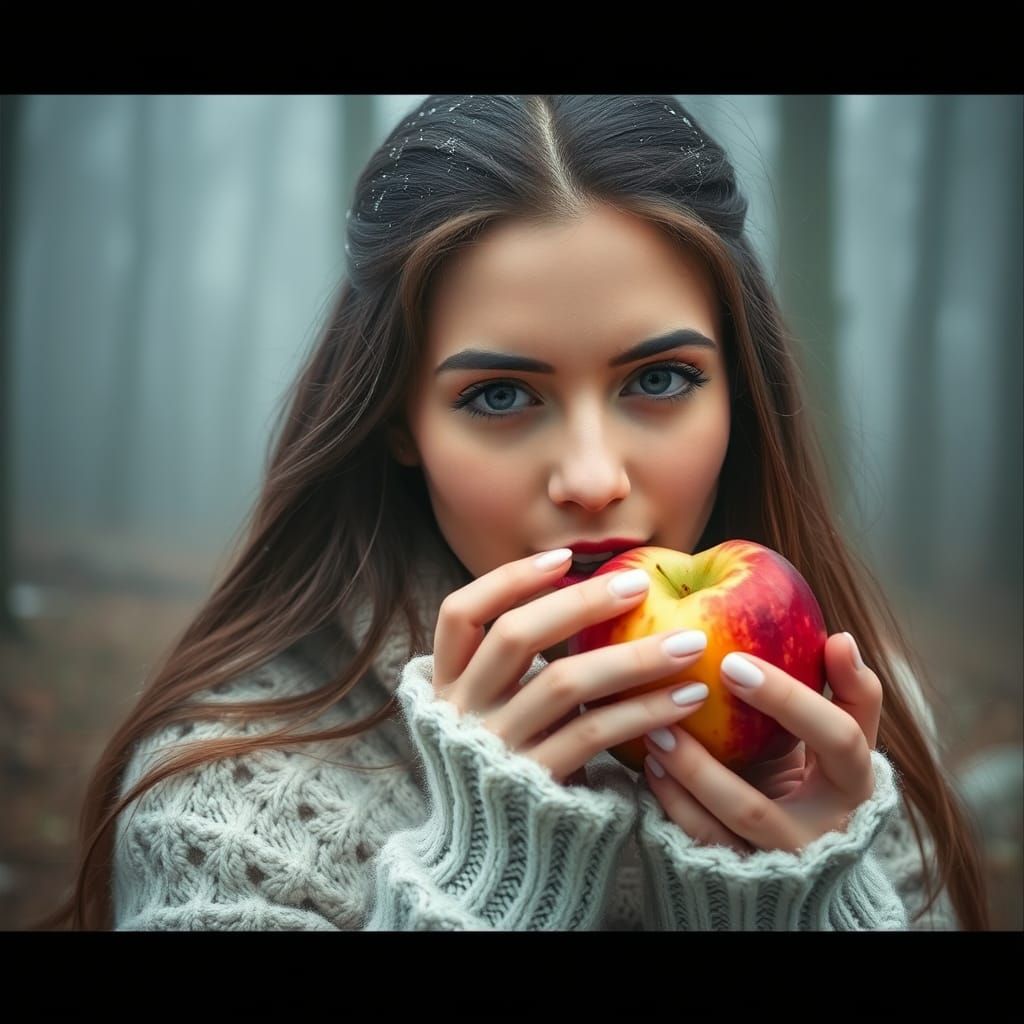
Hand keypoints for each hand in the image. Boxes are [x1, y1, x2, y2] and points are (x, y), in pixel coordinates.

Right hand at [432, 550, 710, 785]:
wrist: (491, 862)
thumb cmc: (508, 766)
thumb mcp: (493, 713)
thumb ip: (519, 668)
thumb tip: (586, 597)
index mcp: (443, 685)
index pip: (459, 613)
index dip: (508, 580)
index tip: (562, 558)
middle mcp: (460, 712)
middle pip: (516, 637)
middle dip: (582, 603)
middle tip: (642, 586)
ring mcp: (495, 748)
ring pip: (564, 683)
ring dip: (634, 657)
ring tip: (692, 642)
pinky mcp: (535, 783)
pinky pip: (594, 734)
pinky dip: (644, 712)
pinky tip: (686, 699)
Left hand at [641, 632, 882, 855]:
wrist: (804, 857)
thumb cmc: (816, 773)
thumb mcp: (833, 737)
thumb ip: (843, 692)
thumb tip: (840, 638)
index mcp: (854, 786)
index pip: (838, 739)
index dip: (791, 700)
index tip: (733, 661)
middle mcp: (819, 834)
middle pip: (761, 805)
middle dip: (711, 762)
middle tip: (668, 712)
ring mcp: (775, 862)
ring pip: (727, 827)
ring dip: (688, 777)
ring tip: (656, 733)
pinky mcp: (738, 875)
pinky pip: (702, 841)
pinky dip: (674, 803)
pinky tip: (651, 765)